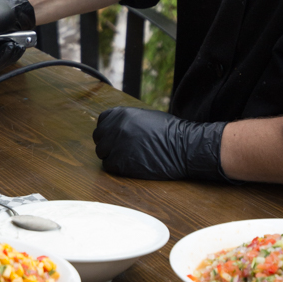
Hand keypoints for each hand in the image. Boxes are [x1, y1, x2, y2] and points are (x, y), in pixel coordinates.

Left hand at [94, 105, 226, 182]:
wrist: (183, 147)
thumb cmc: (170, 132)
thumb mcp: (146, 117)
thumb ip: (128, 120)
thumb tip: (117, 127)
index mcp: (122, 114)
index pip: (102, 121)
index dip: (109, 130)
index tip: (116, 136)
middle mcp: (115, 127)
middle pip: (99, 138)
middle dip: (108, 143)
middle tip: (122, 149)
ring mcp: (116, 145)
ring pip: (102, 153)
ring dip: (112, 156)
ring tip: (129, 157)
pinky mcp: (119, 162)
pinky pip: (108, 166)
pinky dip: (117, 167)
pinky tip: (131, 165)